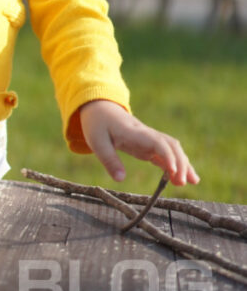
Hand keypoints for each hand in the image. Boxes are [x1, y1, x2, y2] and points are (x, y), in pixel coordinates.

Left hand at [79, 99, 199, 186]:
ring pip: (172, 149)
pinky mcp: (147, 145)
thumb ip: (109, 159)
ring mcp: (148, 139)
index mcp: (134, 131)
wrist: (99, 108)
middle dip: (181, 162)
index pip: (157, 142)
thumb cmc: (97, 124)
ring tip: (193, 182)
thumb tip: (121, 179)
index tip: (174, 171)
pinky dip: (175, 165)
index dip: (168, 155)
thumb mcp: (97, 141)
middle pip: (170, 145)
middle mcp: (146, 134)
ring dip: (183, 163)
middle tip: (184, 182)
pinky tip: (181, 178)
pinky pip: (165, 154)